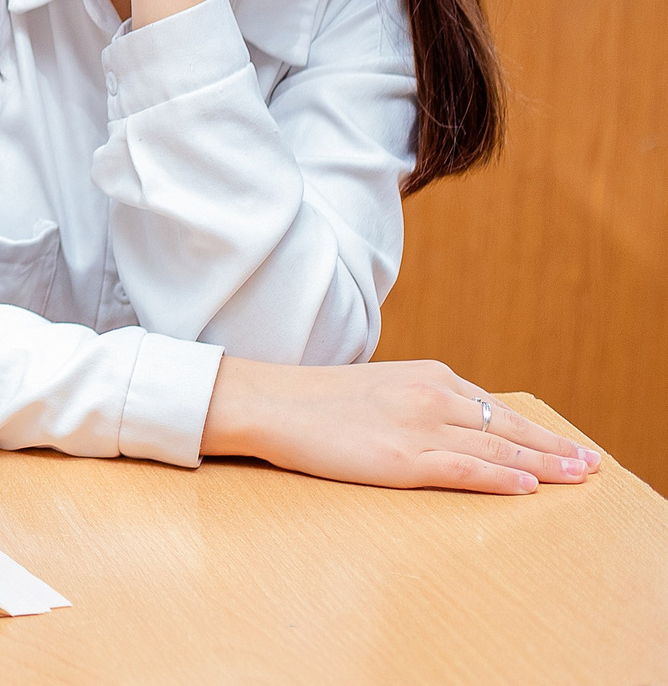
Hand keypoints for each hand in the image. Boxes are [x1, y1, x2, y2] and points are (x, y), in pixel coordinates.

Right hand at [202, 357, 600, 493]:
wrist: (270, 402)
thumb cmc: (316, 399)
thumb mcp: (379, 387)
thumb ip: (417, 401)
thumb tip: (449, 425)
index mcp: (427, 375)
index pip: (495, 407)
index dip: (535, 429)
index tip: (563, 443)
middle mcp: (432, 396)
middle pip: (509, 427)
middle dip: (554, 446)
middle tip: (590, 463)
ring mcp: (420, 428)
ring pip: (498, 449)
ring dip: (544, 465)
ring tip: (577, 477)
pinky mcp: (403, 460)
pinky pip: (468, 471)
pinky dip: (503, 478)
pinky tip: (528, 486)